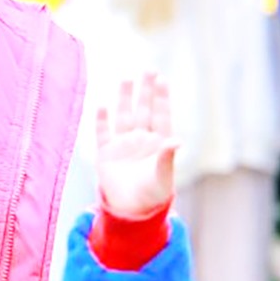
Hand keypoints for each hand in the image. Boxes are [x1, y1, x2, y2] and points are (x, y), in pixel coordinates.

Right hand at [95, 73, 177, 220]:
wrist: (131, 211)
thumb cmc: (153, 194)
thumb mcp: (163, 176)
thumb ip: (167, 157)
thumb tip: (177, 140)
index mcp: (158, 143)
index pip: (160, 115)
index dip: (161, 97)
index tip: (162, 79)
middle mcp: (140, 140)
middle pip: (143, 110)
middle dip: (145, 90)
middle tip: (148, 69)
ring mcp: (123, 145)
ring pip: (124, 116)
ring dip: (124, 99)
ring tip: (126, 79)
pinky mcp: (105, 154)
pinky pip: (103, 133)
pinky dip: (102, 120)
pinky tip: (102, 105)